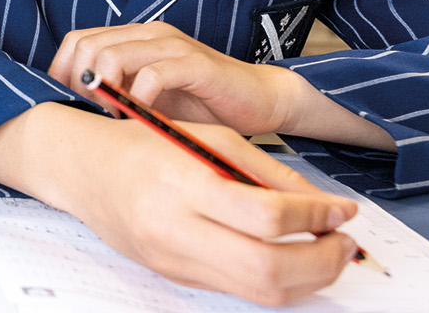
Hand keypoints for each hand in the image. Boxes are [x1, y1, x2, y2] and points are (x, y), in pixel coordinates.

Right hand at [0, 103, 358, 305]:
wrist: (83, 169)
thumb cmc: (145, 143)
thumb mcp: (207, 136)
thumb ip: (265, 170)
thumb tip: (322, 205)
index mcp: (184, 182)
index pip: (266, 214)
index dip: (316, 216)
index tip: (344, 210)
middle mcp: (175, 228)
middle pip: (268, 268)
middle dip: (321, 261)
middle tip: (343, 243)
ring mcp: (173, 260)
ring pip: (258, 292)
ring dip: (307, 279)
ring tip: (324, 254)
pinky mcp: (173, 277)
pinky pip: (237, 291)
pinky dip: (275, 280)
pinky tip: (289, 259)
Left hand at [49, 21, 299, 135]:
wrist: (261, 100)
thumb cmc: (201, 105)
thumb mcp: (148, 99)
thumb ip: (116, 96)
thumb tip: (72, 113)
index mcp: (133, 38)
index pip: (76, 41)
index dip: (62, 73)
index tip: (67, 106)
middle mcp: (148, 34)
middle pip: (88, 47)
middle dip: (80, 85)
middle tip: (93, 117)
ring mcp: (172, 45)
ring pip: (114, 55)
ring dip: (106, 93)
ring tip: (115, 119)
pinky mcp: (196, 63)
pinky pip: (153, 74)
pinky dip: (140, 99)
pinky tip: (144, 119)